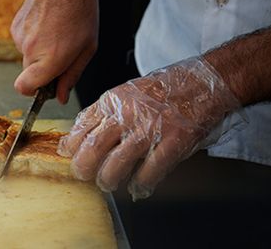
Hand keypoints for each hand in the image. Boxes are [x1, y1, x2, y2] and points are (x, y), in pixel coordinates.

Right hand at [11, 0, 97, 103]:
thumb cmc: (80, 11)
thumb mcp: (87, 48)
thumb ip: (72, 75)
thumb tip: (61, 97)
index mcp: (50, 59)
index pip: (24, 88)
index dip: (33, 91)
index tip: (44, 87)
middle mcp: (31, 50)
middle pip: (29, 74)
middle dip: (43, 69)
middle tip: (63, 52)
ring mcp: (20, 37)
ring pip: (27, 56)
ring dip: (40, 50)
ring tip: (57, 31)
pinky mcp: (15, 26)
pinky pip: (23, 41)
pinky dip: (34, 37)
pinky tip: (47, 23)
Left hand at [58, 57, 242, 199]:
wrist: (203, 82)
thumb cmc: (164, 89)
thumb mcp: (125, 93)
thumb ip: (104, 113)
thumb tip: (78, 136)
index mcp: (113, 101)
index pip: (82, 126)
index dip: (71, 145)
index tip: (67, 155)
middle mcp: (127, 114)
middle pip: (93, 147)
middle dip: (83, 167)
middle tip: (83, 175)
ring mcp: (150, 128)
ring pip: (117, 163)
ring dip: (108, 179)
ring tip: (107, 183)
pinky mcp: (173, 142)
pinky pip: (150, 171)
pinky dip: (141, 184)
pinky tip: (138, 187)